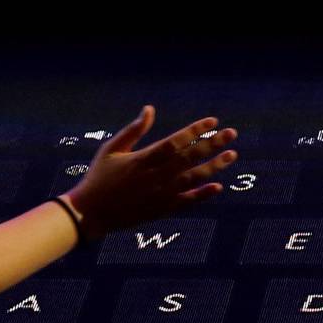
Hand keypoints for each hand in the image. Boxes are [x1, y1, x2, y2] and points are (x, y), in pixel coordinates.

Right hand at [69, 108, 237, 239]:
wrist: (89, 214)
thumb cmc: (99, 177)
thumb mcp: (111, 149)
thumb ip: (133, 130)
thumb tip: (150, 109)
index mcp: (143, 158)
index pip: (175, 141)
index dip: (195, 130)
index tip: (213, 121)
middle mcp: (155, 175)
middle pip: (190, 157)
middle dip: (213, 144)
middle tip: (232, 133)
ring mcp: (159, 194)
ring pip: (193, 178)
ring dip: (214, 166)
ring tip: (232, 155)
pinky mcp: (160, 210)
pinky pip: (186, 202)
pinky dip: (202, 194)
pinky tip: (218, 186)